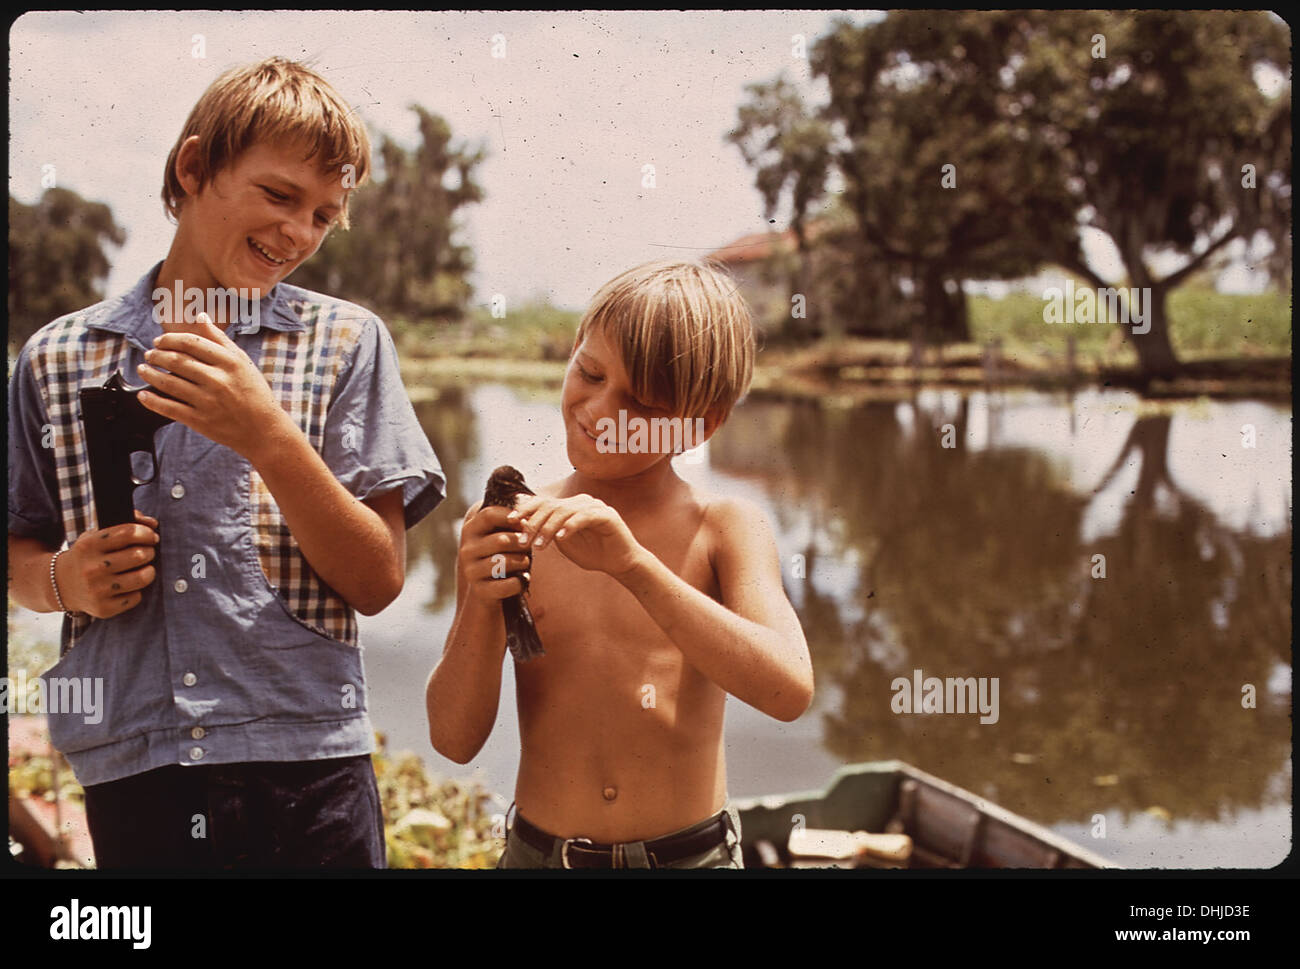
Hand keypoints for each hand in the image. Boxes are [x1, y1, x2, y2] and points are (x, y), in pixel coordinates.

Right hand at [56, 511, 158, 618]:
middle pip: (139, 555)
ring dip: (149, 571)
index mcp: (89, 545)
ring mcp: (97, 590)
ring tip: (145, 568)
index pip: (128, 533)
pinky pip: (136, 597)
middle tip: (147, 552)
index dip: (146, 533)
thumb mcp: (96, 536)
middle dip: (149, 552)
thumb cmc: (88, 556)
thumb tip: (153, 523)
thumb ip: (125, 523)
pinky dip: (137, 591)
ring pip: (142, 578)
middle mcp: (92, 568)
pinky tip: (129, 586)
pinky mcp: (103, 608)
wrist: (59, 585)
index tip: (151, 536)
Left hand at [136, 312, 288, 461]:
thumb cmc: (254, 393)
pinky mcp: (201, 421)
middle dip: (156, 355)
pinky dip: (153, 401)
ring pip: (170, 383)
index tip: (160, 341)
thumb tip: (201, 316)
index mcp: (229, 363)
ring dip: (150, 374)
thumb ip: (220, 339)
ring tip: (143, 369)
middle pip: (176, 360)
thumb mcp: (242, 362)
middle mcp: (218, 380)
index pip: (191, 342)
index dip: (170, 339)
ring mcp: (208, 401)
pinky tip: (143, 396)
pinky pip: (170, 408)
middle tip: (149, 354)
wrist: (264, 430)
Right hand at [458, 503, 532, 603]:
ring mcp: (471, 571)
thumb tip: (528, 507)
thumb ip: (511, 523)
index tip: (525, 522)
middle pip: (500, 540)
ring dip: (522, 562)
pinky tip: (522, 580)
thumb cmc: (500, 557)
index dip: (510, 515)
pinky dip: (520, 582)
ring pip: (504, 562)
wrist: (487, 593)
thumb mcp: (501, 537)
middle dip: (521, 543)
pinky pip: (508, 584)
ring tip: (525, 562)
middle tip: (529, 546)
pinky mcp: (480, 591)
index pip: (489, 514)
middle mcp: (467, 550)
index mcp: (471, 531)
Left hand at [513, 493, 643, 577]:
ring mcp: (595, 506)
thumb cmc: (592, 553)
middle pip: (551, 505)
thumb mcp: (562, 543)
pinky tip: (561, 537)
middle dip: (533, 522)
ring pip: (565, 511)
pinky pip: (584, 517)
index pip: (544, 502)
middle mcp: (582, 501)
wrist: (620, 564)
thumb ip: (546, 531)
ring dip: (549, 528)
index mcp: (570, 505)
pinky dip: (571, 526)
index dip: (525, 509)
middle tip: (522, 539)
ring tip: (539, 545)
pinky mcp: (607, 515)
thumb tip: (520, 520)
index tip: (509, 521)